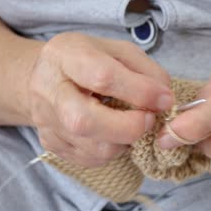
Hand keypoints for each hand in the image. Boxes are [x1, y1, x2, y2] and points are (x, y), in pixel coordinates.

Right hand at [28, 33, 172, 166]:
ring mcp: (46, 122)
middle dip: (129, 127)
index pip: (102, 76)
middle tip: (149, 119)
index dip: (140, 92)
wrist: (45, 78)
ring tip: (132, 123)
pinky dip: (113, 150)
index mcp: (65, 56)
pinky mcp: (51, 145)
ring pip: (92, 148)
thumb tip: (165, 99)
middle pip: (84, 121)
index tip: (165, 99)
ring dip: (125, 141)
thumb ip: (145, 71)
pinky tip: (115, 133)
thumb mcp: (118, 51)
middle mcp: (48, 90)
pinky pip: (90, 159)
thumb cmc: (86, 61)